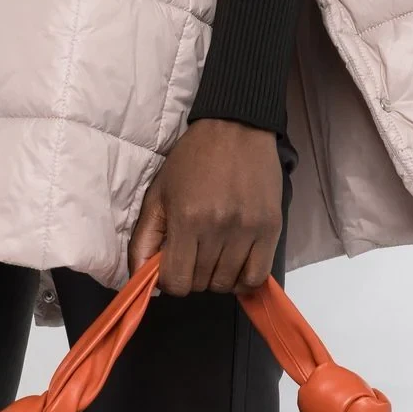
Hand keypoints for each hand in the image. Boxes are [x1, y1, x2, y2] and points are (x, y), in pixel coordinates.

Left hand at [128, 118, 282, 296]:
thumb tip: (140, 279)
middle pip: (201, 284)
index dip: (171, 280)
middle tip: (194, 252)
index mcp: (186, 218)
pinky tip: (236, 262)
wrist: (236, 127)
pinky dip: (244, 278)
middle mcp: (218, 227)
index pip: (176, 282)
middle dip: (193, 275)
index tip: (174, 263)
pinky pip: (257, 276)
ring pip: (228, 283)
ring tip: (215, 252)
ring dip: (217, 276)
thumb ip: (143, 239)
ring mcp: (248, 229)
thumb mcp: (158, 193)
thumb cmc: (192, 159)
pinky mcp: (271, 227)